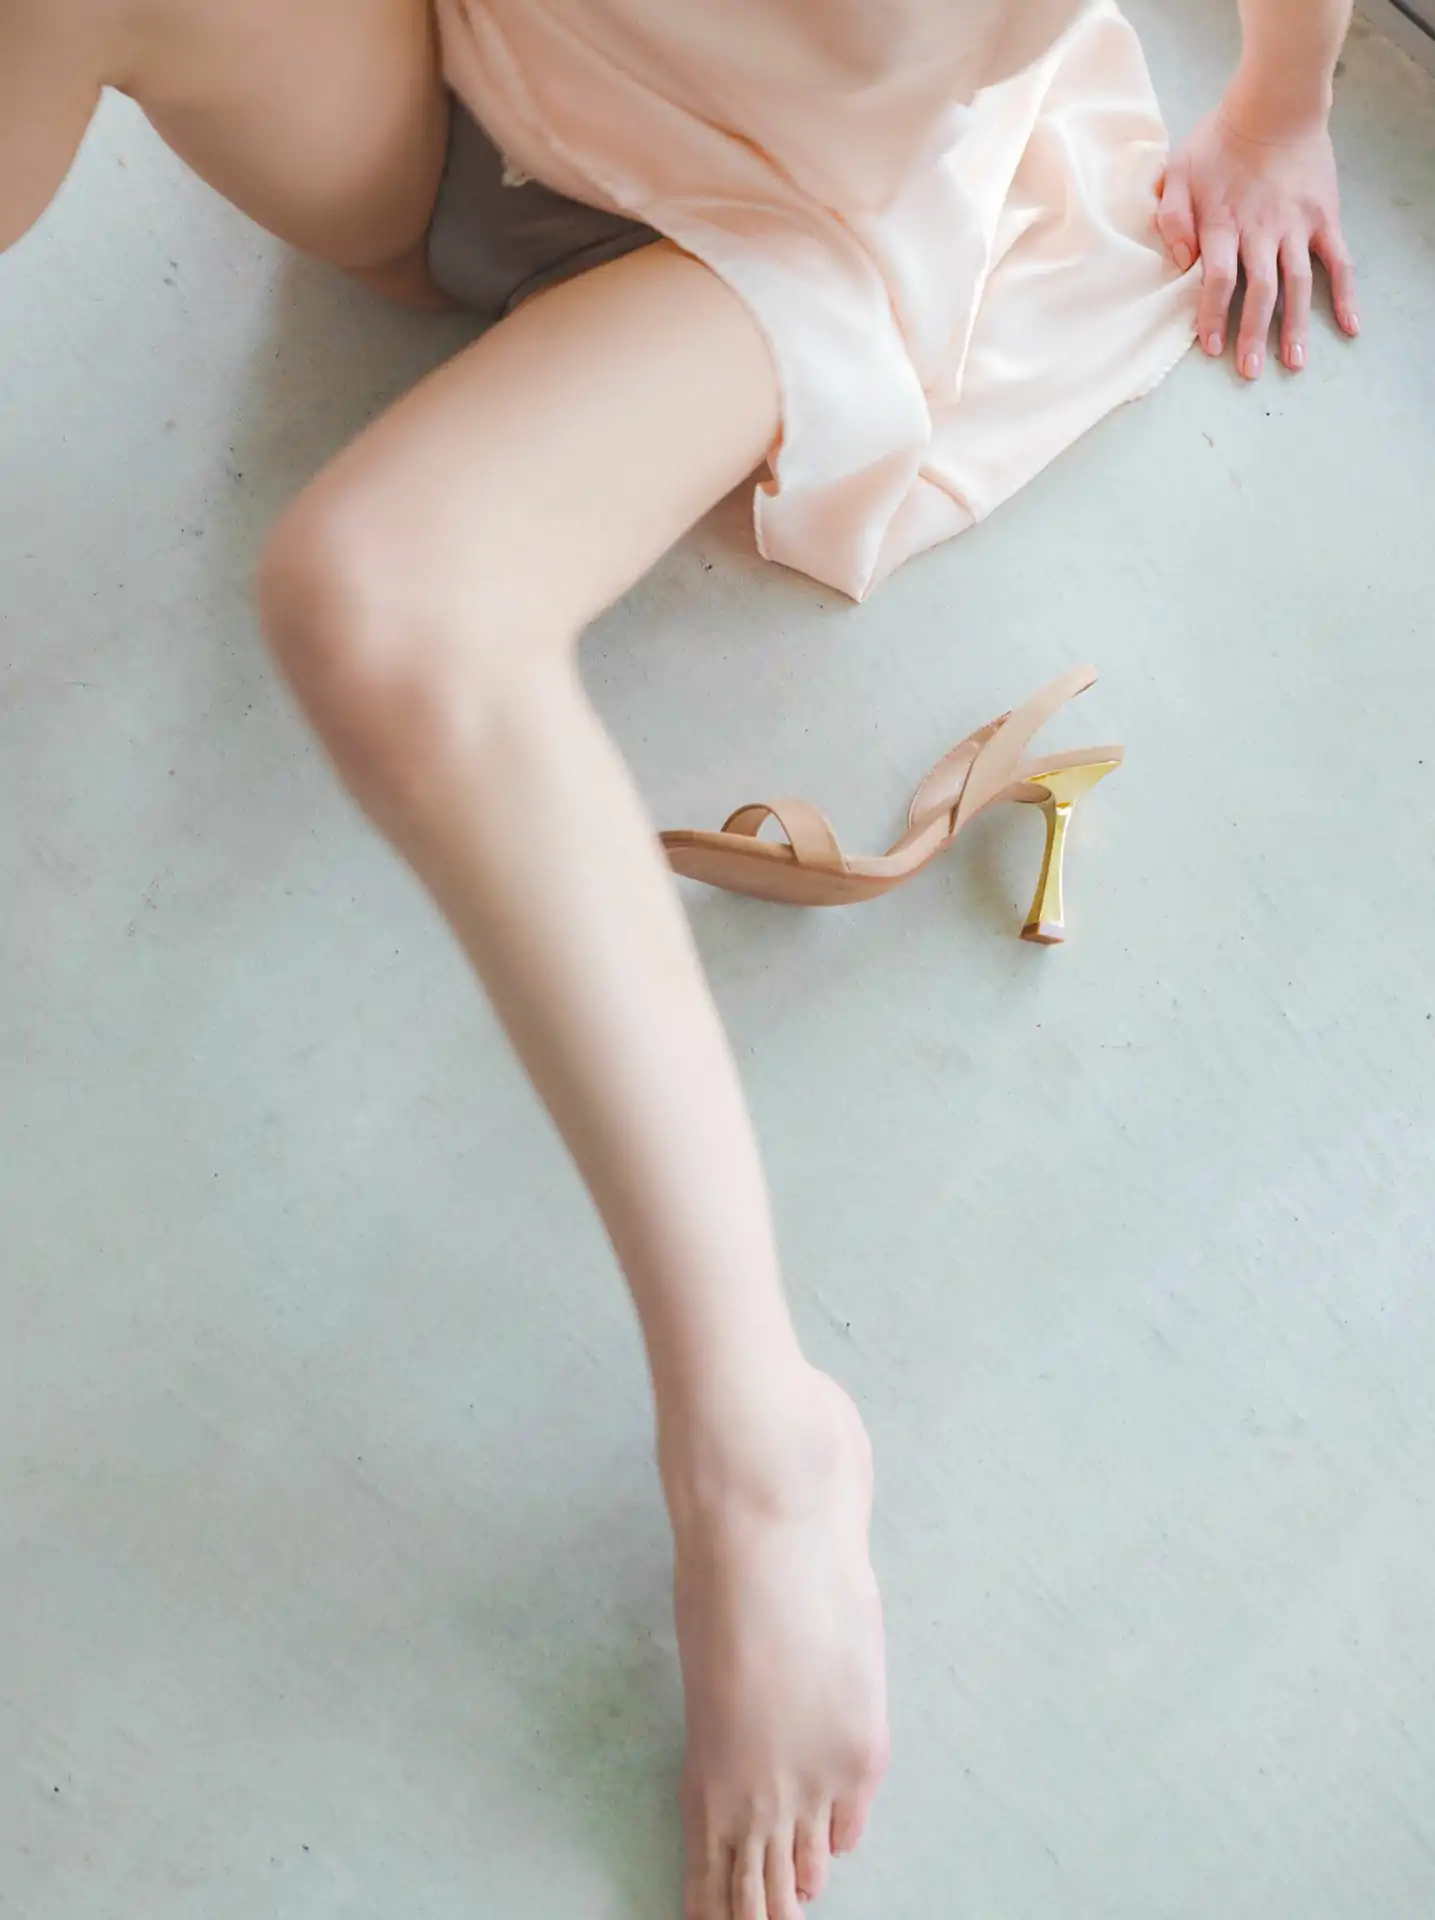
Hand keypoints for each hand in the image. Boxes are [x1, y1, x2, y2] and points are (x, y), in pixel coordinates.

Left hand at [1158, 108, 1357, 378]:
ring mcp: (1296, 226)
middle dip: (1253, 334)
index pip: (1218, 279)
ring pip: (1297, 284)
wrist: (1276, 103)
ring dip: (1294, 325)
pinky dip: (1345, 294)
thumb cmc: (1220, 139)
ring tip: (1293, 362)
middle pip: (1259, 291)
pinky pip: (1338, 261)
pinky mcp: (1324, 218)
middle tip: (1249, 370)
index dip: (1214, 315)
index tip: (1211, 347)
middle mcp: (1262, 231)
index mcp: (1223, 223)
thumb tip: (1178, 262)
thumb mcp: (1179, 171)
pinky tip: (1349, 326)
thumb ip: (1171, 217)